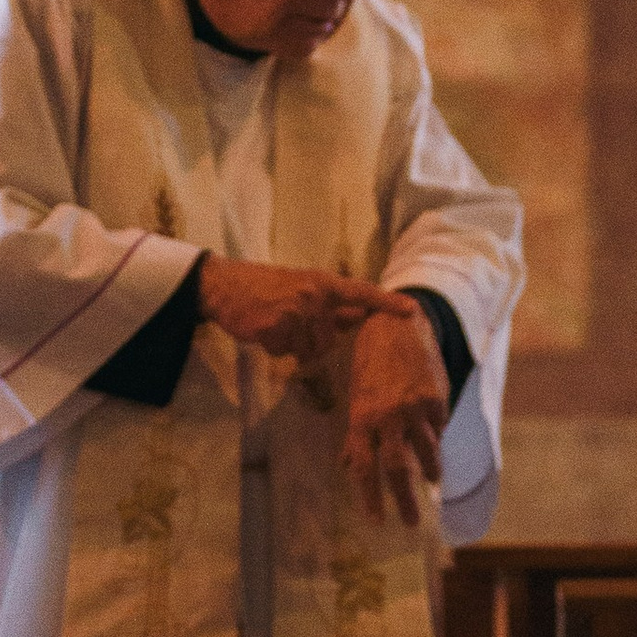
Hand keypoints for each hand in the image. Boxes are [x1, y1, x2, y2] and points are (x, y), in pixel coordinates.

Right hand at [196, 256, 411, 367]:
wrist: (224, 285)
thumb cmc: (265, 286)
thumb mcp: (302, 287)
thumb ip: (329, 305)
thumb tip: (356, 315)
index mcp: (322, 283)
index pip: (360, 293)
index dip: (386, 303)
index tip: (411, 311)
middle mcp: (312, 296)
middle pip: (328, 341)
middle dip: (311, 341)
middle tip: (288, 322)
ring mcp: (294, 312)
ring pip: (306, 350)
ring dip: (291, 345)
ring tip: (274, 323)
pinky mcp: (274, 328)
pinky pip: (283, 352)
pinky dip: (272, 346)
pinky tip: (261, 329)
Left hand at [343, 301, 447, 527]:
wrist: (399, 325)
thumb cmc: (370, 362)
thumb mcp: (355, 395)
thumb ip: (356, 432)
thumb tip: (350, 466)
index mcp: (362, 417)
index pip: (364, 467)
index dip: (370, 497)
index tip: (376, 521)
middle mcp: (388, 415)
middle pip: (397, 468)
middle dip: (404, 500)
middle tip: (411, 521)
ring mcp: (415, 408)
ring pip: (425, 452)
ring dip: (430, 470)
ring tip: (432, 481)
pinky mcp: (436, 398)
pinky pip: (439, 428)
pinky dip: (436, 435)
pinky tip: (435, 437)